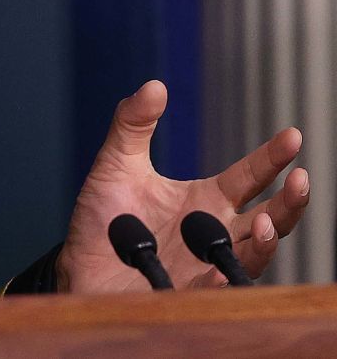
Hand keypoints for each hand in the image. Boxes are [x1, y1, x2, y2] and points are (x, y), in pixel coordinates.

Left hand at [58, 80, 308, 291]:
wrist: (78, 263)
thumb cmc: (103, 218)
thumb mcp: (116, 163)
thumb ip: (133, 123)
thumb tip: (154, 85)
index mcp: (206, 199)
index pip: (251, 176)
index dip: (272, 157)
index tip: (292, 135)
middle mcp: (216, 232)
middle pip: (271, 219)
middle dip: (291, 203)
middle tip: (301, 179)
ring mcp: (207, 265)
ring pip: (255, 256)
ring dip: (267, 242)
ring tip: (266, 223)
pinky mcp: (187, 293)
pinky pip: (215, 291)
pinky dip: (224, 281)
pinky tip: (223, 270)